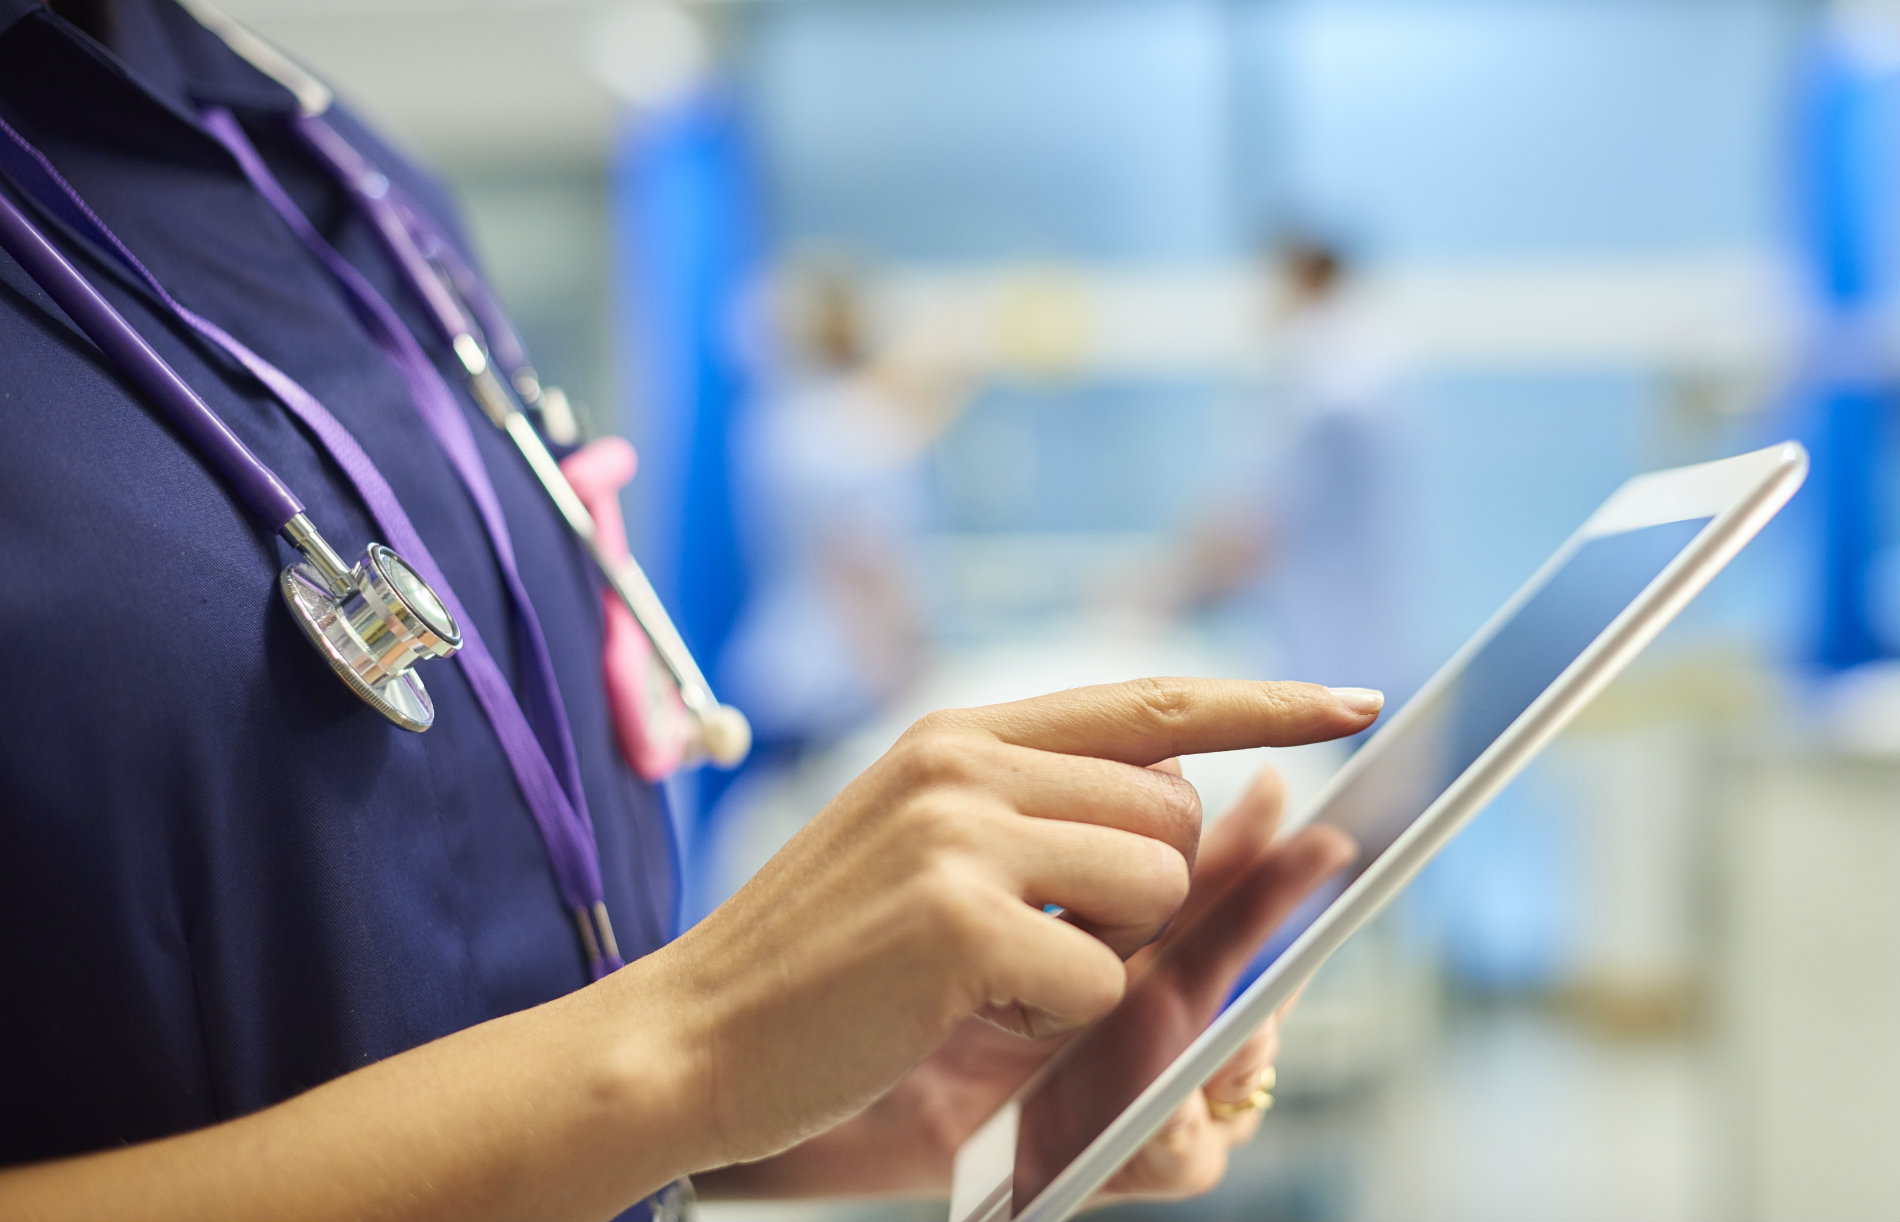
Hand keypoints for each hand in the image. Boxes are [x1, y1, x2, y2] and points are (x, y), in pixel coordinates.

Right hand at [619, 680, 1379, 1174]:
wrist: (690, 1035)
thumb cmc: (822, 960)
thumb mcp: (928, 849)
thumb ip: (1045, 811)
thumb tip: (1200, 804)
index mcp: (962, 735)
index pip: (1150, 703)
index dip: (1264, 705)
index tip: (1352, 704)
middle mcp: (965, 762)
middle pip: (1175, 816)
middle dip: (1145, 899)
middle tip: (1037, 943)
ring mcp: (960, 834)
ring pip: (1154, 890)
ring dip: (1099, 959)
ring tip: (986, 978)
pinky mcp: (959, 921)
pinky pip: (1099, 980)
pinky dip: (1049, 1022)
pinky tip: (958, 1016)